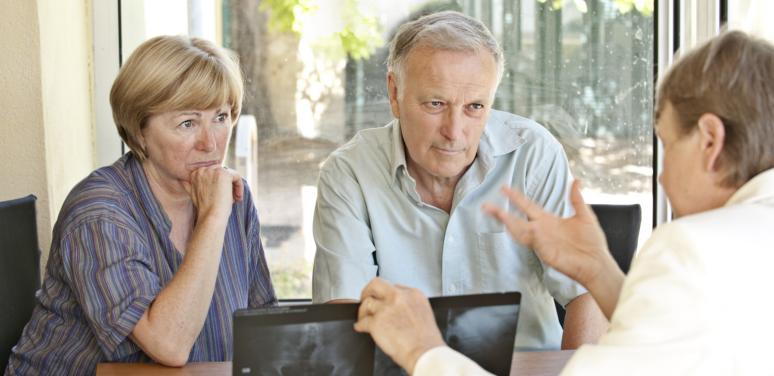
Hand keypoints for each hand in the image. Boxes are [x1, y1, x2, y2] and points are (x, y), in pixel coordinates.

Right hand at [184, 166, 243, 219]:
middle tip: (230, 199)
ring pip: (230, 174)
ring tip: (234, 199)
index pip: (212, 173)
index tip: (221, 196)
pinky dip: (240, 186)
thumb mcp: (193, 195)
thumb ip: (189, 185)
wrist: (210, 216)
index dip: (218, 185)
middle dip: (227, 185)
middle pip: (222, 172)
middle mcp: (202, 170)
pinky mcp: (224, 174)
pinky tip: (238, 197)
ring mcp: (213, 171)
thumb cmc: (204, 209)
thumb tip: (182, 180)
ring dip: (234, 187)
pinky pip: (237, 176)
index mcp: (195, 174)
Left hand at [354, 278, 444, 373]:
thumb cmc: (426, 340)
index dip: (385, 294)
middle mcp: (399, 297)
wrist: (425, 353)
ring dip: (362, 311)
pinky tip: (360, 327)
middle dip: (368, 291)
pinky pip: (362, 321)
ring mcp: (386, 308)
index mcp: (413, 294)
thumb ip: (409, 306)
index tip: (382, 300)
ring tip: (363, 317)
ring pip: (367, 302)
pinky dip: (359, 325)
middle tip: (365, 298)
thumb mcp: (424, 313)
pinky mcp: (376, 322)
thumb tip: (396, 309)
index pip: (394, 286)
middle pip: (376, 284)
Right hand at [482, 180, 612, 286]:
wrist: (597, 263)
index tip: (504, 188)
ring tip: (493, 212)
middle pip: (516, 219)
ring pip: (519, 229)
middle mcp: (542, 230)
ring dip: (506, 221)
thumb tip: (576, 181)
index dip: (516, 197)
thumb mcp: (584, 215)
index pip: (528, 206)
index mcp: (549, 221)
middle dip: (501, 212)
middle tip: (486, 205)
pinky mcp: (544, 251)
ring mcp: (541, 241)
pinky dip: (521, 232)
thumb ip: (576, 199)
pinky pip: (530, 240)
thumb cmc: (592, 243)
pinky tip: (512, 225)